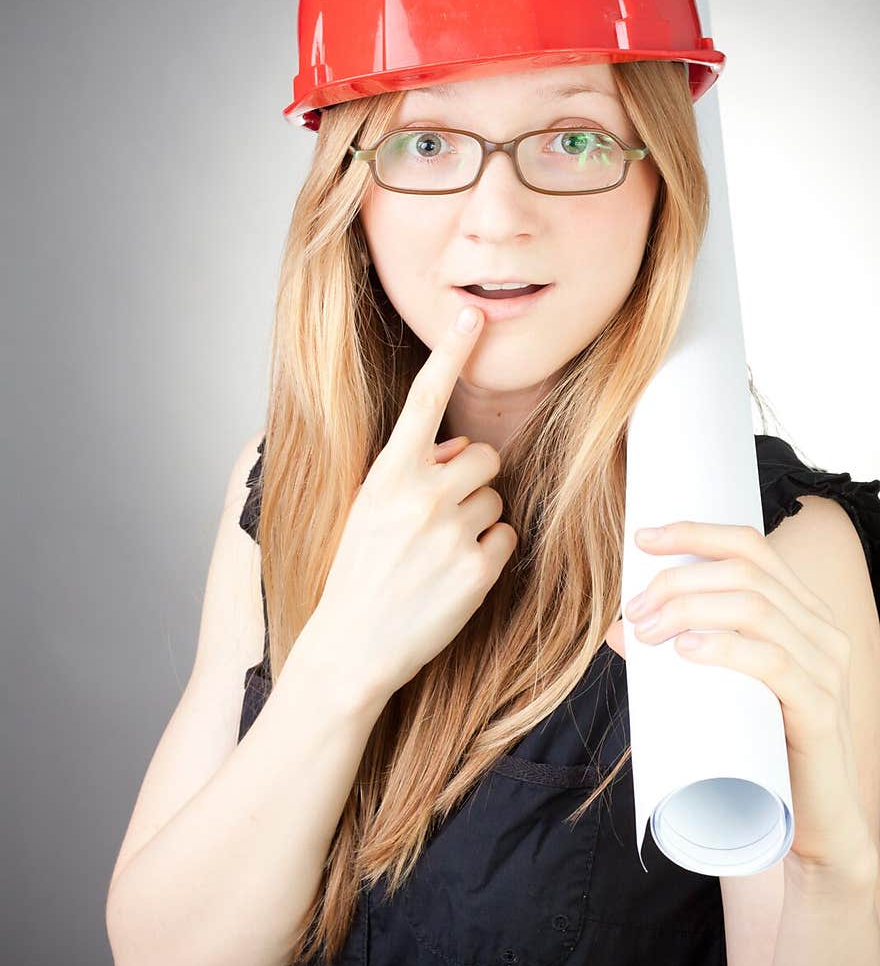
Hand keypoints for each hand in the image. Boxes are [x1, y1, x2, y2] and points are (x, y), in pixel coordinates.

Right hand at [311, 305, 518, 703]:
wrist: (351, 649)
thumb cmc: (357, 576)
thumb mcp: (367, 510)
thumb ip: (409, 472)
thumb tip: (455, 450)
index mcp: (386, 474)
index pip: (424, 400)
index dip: (451, 352)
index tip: (472, 316)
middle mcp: (420, 495)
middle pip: (483, 456)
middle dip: (471, 480)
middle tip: (439, 517)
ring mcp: (451, 531)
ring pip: (495, 497)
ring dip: (478, 518)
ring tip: (439, 553)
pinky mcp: (477, 569)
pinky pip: (506, 536)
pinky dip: (489, 554)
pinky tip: (455, 577)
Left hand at [608, 521, 876, 885]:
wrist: (813, 822)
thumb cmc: (761, 748)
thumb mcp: (717, 690)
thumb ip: (675, 656)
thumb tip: (617, 628)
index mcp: (802, 613)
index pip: (752, 547)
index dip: (696, 533)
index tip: (644, 539)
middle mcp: (822, 630)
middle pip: (745, 573)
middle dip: (679, 580)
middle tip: (635, 609)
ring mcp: (827, 668)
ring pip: (755, 608)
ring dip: (689, 608)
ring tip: (648, 631)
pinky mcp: (819, 709)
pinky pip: (775, 662)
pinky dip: (726, 647)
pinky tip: (688, 649)